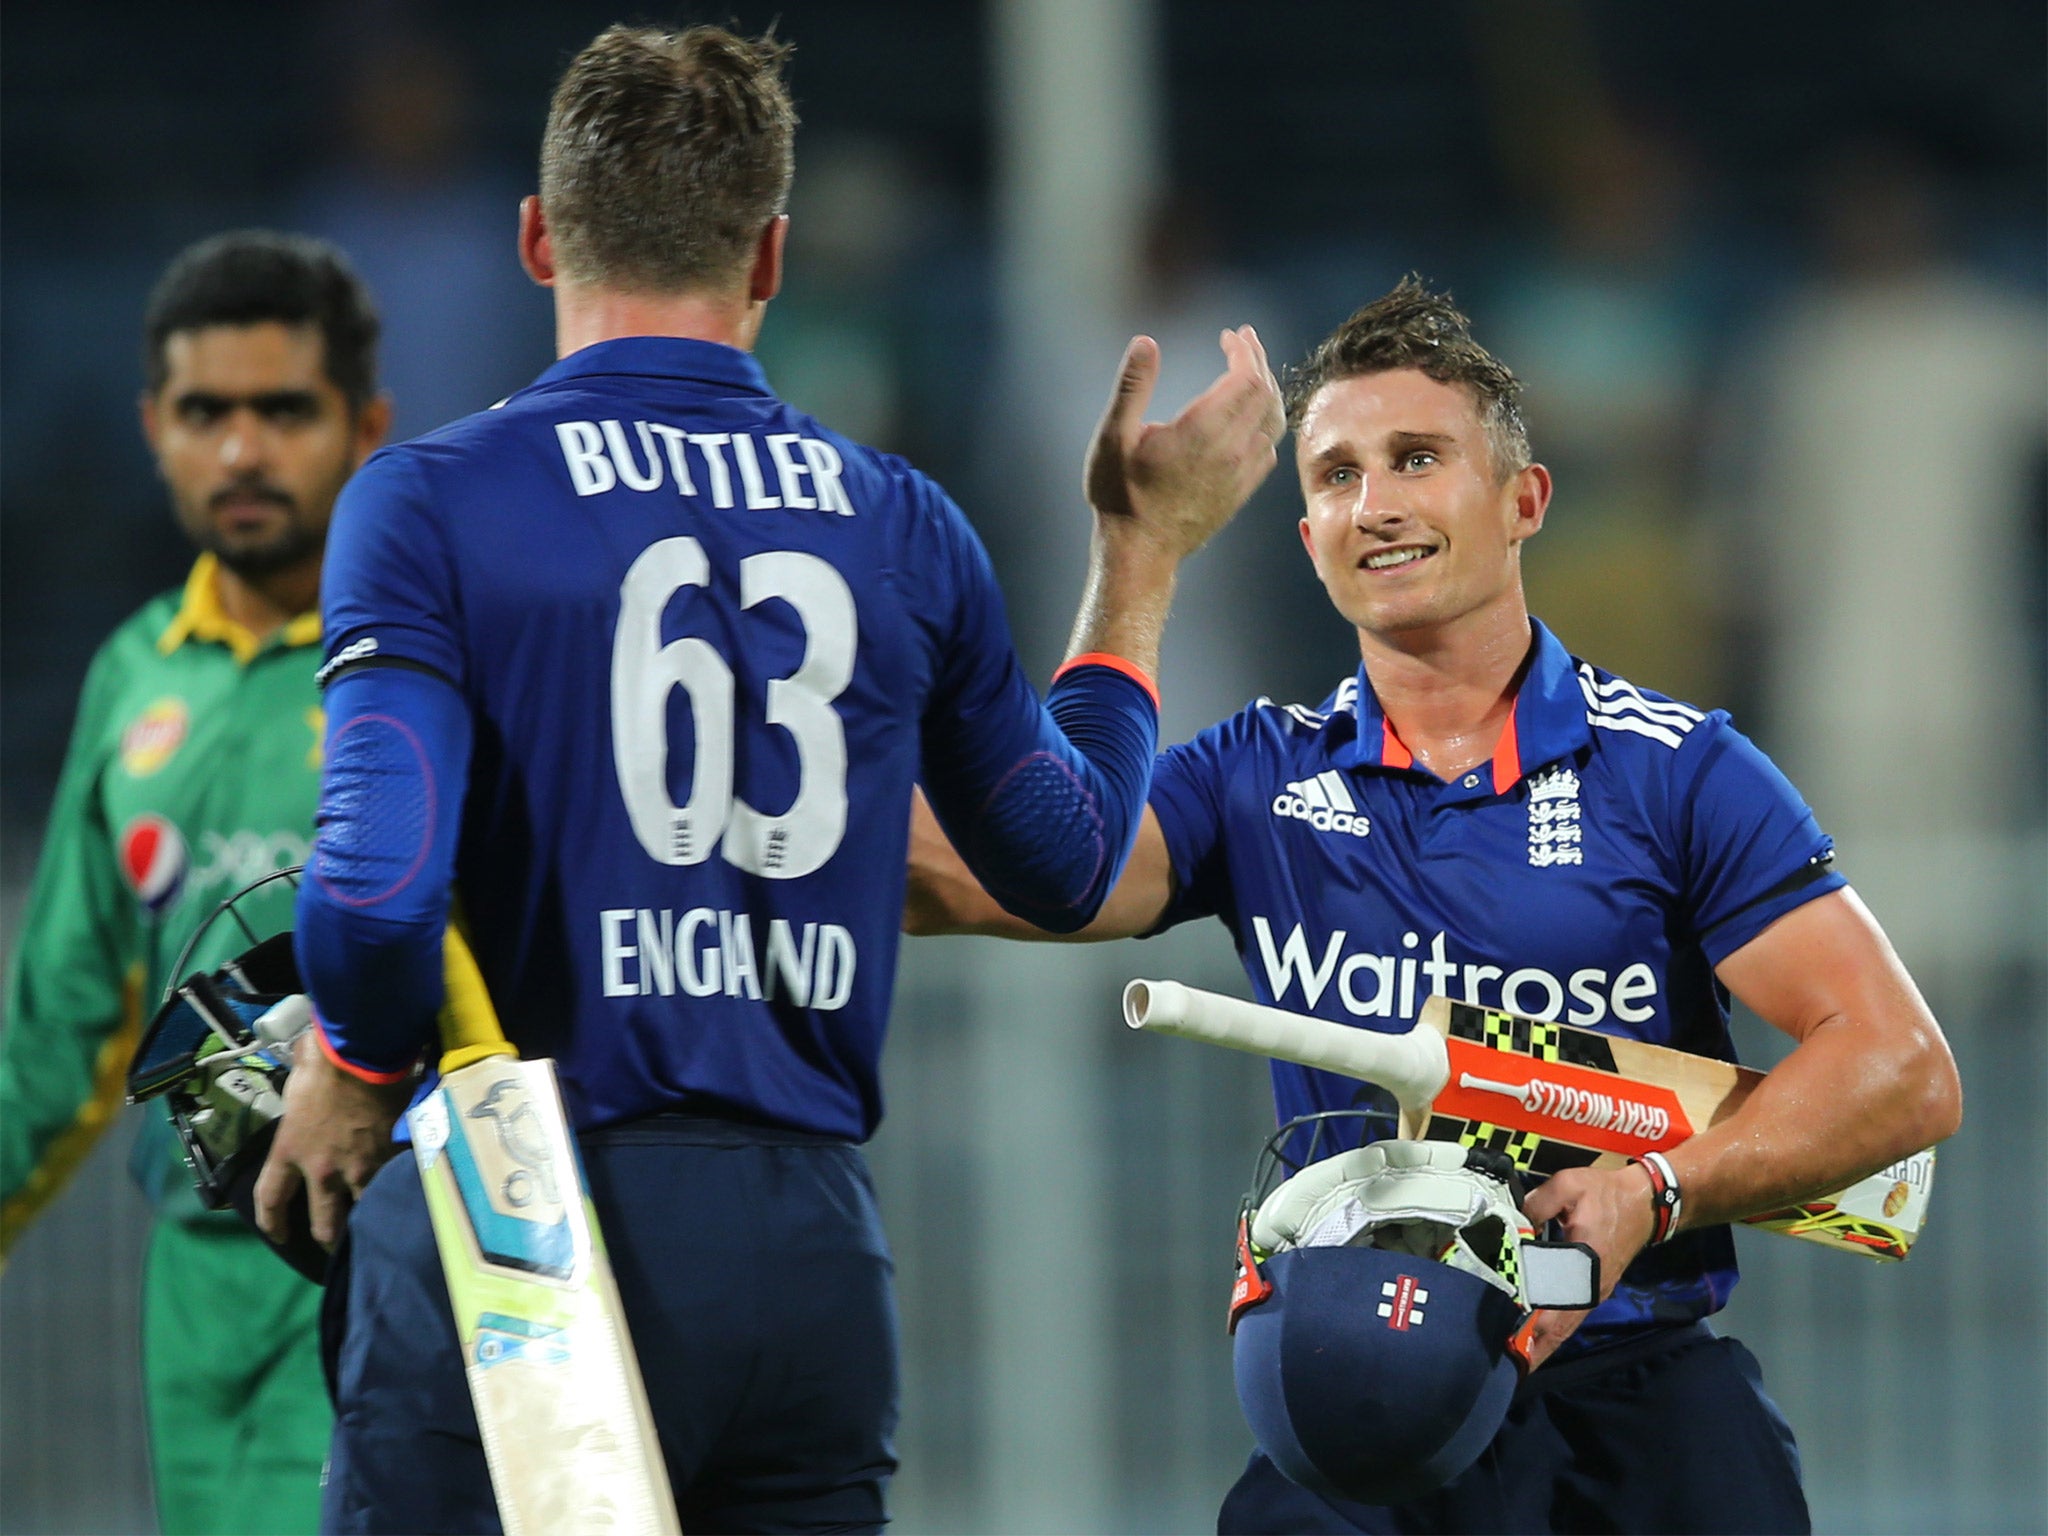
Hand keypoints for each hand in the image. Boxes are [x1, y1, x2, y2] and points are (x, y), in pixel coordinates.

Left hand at [253, 1031, 411, 1248]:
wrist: (365, 1056)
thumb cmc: (324, 1063)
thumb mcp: (297, 1085)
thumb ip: (298, 1102)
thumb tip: (299, 1096)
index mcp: (290, 1151)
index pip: (271, 1199)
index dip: (271, 1223)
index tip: (279, 1235)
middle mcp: (322, 1171)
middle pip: (323, 1225)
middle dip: (329, 1239)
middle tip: (335, 1241)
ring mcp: (360, 1170)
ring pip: (363, 1215)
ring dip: (366, 1221)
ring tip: (376, 1225)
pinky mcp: (391, 1160)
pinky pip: (393, 1184)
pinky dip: (396, 1189)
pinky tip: (405, 1192)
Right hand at [1084, 326, 1283, 561]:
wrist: (1140, 552)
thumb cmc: (1119, 493)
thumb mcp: (1112, 436)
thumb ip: (1131, 386)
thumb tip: (1145, 341)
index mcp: (1201, 431)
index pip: (1247, 378)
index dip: (1245, 350)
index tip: (1231, 335)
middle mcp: (1230, 451)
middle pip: (1266, 393)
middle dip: (1258, 360)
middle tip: (1244, 340)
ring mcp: (1240, 474)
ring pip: (1274, 420)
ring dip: (1267, 389)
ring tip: (1252, 370)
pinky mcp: (1241, 491)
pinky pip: (1269, 447)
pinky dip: (1268, 421)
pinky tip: (1252, 415)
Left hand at [1515, 1161, 1658, 1369]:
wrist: (1645, 1202)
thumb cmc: (1606, 1194)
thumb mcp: (1569, 1185)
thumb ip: (1537, 1203)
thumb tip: (1513, 1223)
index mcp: (1586, 1261)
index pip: (1555, 1301)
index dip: (1533, 1323)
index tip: (1510, 1340)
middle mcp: (1592, 1286)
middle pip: (1561, 1327)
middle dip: (1534, 1348)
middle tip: (1505, 1365)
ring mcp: (1595, 1292)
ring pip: (1566, 1327)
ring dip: (1543, 1345)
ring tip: (1516, 1362)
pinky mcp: (1595, 1290)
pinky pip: (1572, 1319)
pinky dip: (1554, 1333)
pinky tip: (1536, 1341)